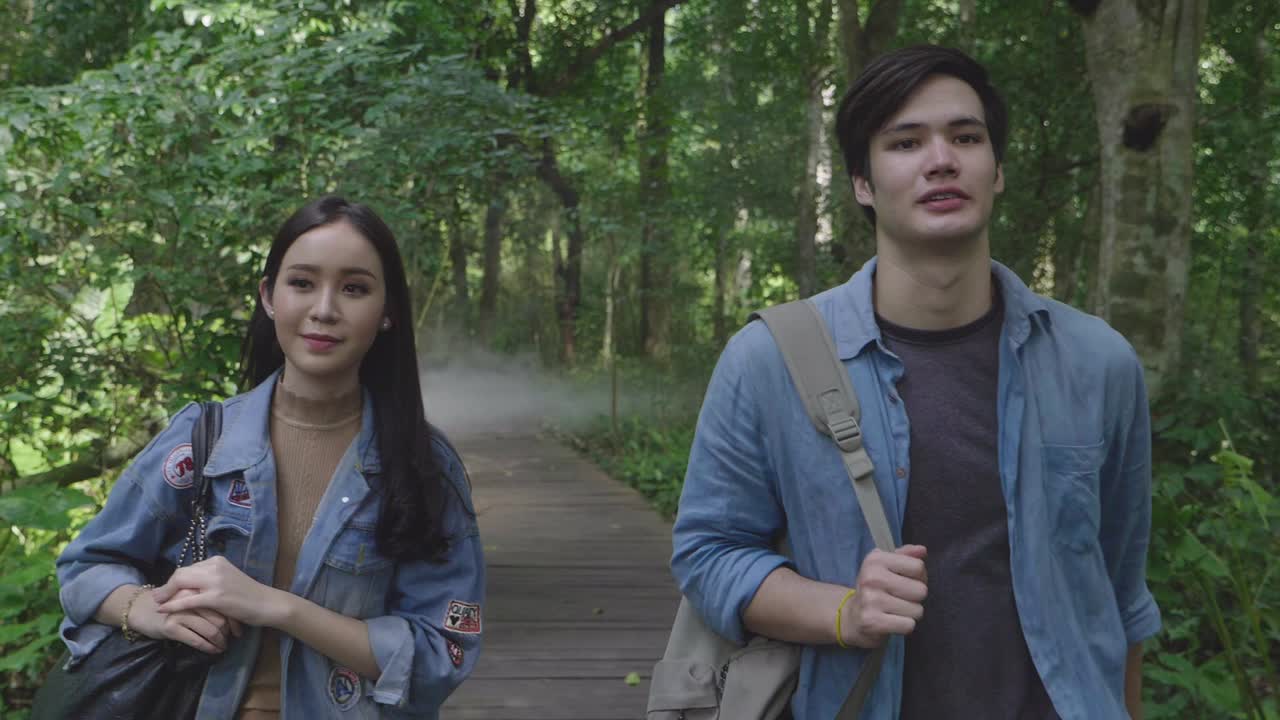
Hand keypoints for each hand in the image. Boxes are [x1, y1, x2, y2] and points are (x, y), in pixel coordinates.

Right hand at [126, 587, 243, 653]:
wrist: (142, 610)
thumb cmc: (172, 604)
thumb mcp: (192, 597)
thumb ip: (209, 599)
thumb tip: (235, 613)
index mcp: (198, 587)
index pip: (223, 603)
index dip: (234, 618)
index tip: (239, 629)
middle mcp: (190, 598)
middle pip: (220, 617)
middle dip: (229, 631)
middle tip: (233, 639)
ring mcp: (180, 612)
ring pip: (210, 629)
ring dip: (220, 641)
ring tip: (224, 646)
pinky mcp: (171, 626)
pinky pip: (196, 639)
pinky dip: (208, 647)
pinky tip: (213, 650)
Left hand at [153, 556, 284, 627]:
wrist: (267, 603)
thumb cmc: (248, 595)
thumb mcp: (227, 580)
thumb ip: (210, 579)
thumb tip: (191, 584)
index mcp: (217, 561)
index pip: (188, 568)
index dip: (175, 580)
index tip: (167, 589)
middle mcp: (215, 567)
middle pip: (181, 573)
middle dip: (166, 585)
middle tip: (156, 596)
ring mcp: (215, 581)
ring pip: (181, 583)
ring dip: (165, 594)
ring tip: (156, 603)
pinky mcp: (216, 597)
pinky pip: (187, 600)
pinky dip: (173, 605)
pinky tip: (164, 610)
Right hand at [839, 544, 927, 648]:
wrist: (851, 617)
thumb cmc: (875, 589)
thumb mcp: (885, 567)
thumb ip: (906, 556)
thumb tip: (922, 550)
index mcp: (875, 559)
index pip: (918, 567)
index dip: (919, 577)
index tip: (906, 581)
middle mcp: (872, 577)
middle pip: (921, 590)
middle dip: (915, 598)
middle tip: (900, 599)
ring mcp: (871, 600)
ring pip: (917, 610)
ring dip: (910, 614)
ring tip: (895, 611)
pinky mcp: (872, 622)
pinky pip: (909, 625)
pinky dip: (904, 626)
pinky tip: (892, 622)